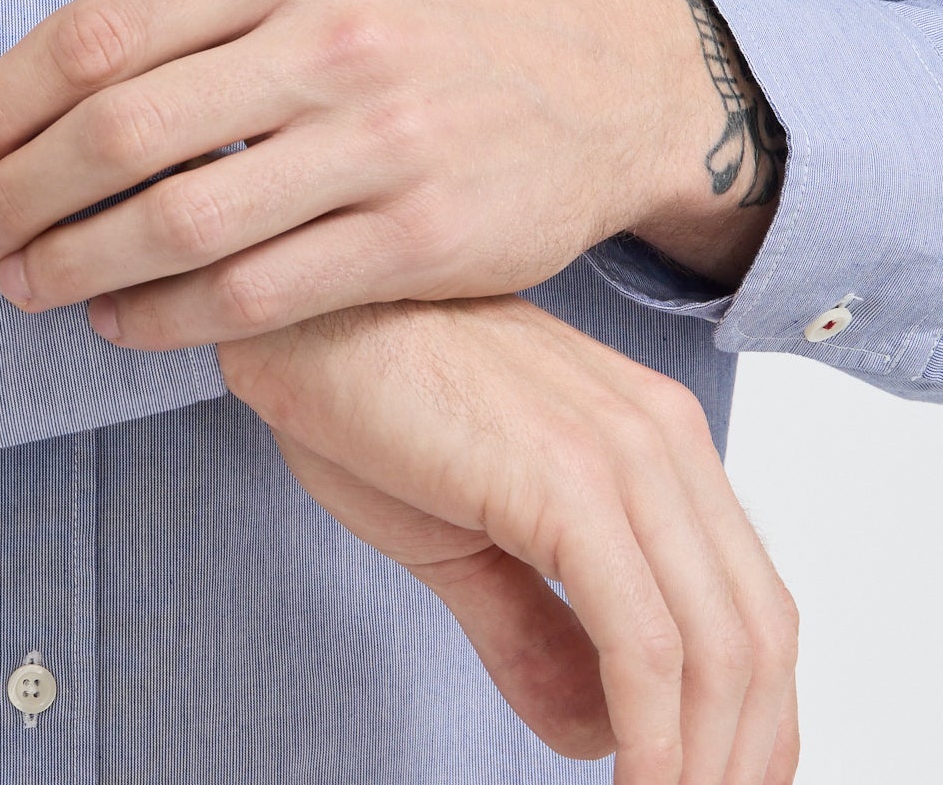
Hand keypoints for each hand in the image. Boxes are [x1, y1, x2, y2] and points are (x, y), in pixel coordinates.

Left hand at [0, 0, 784, 346]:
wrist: (605, 71)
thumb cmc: (429, 16)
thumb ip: (198, 9)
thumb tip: (43, 79)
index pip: (97, 33)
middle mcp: (330, 34)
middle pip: (118, 129)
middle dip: (15, 190)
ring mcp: (381, 138)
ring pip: (178, 221)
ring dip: (72, 263)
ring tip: (22, 283)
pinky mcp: (420, 236)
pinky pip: (255, 293)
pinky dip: (164, 317)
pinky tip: (119, 322)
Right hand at [221, 297, 798, 784]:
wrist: (291, 309)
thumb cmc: (356, 391)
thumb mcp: (461, 533)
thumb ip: (536, 627)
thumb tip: (596, 733)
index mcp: (651, 435)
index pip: (748, 605)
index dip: (752, 719)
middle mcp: (660, 436)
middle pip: (757, 638)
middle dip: (740, 758)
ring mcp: (622, 453)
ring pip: (719, 654)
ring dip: (702, 767)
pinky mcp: (570, 480)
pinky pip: (647, 647)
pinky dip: (655, 744)